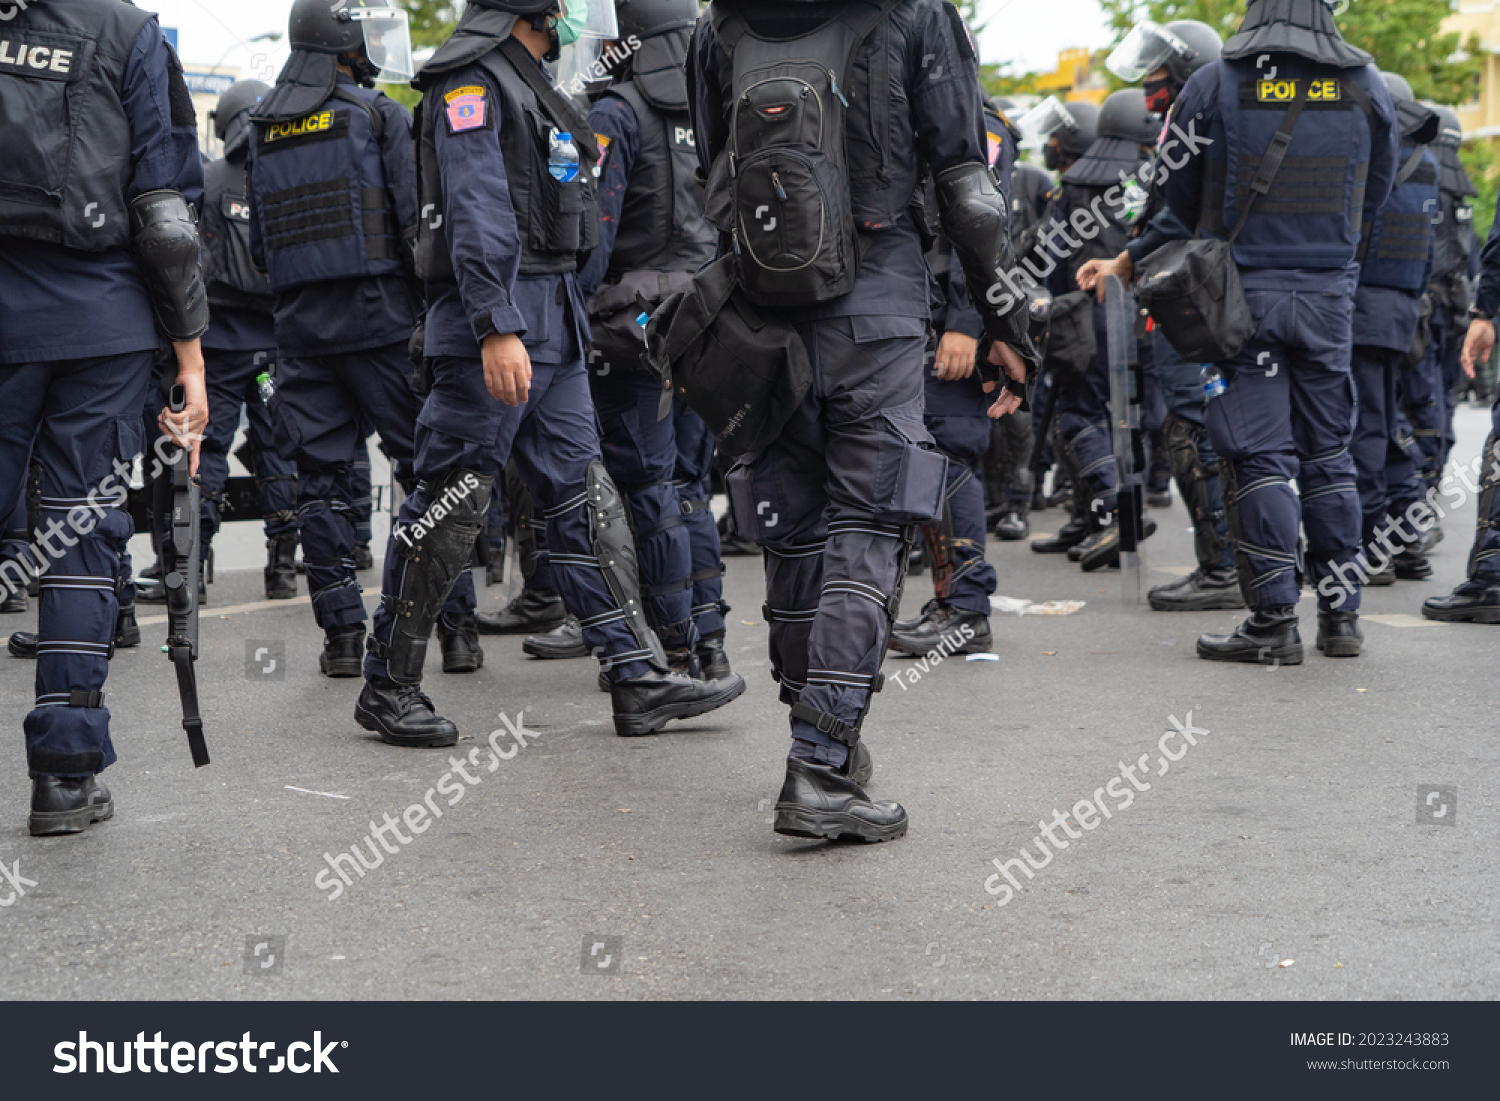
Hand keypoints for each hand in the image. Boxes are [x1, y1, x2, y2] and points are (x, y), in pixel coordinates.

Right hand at [160, 340, 207, 475]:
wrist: (190, 375)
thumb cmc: (184, 392)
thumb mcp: (179, 410)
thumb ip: (177, 422)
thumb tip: (170, 432)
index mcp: (198, 426)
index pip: (197, 448)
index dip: (194, 460)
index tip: (192, 472)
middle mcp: (201, 423)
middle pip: (181, 441)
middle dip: (167, 433)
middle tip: (163, 422)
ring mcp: (200, 417)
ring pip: (178, 430)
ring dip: (166, 422)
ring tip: (166, 412)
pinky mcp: (197, 409)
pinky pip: (178, 420)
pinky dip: (169, 414)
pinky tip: (170, 407)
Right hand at [483, 332, 531, 405]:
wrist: (497, 333)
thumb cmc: (513, 345)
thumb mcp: (525, 356)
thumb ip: (527, 371)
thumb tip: (527, 387)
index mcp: (518, 365)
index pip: (522, 385)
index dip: (524, 395)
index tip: (524, 400)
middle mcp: (507, 368)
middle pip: (510, 390)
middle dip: (513, 400)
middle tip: (515, 404)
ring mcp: (495, 369)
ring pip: (499, 389)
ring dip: (504, 398)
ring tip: (507, 402)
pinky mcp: (487, 368)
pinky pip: (489, 384)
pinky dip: (493, 392)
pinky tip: (497, 396)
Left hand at [933, 331, 978, 380]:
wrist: (963, 327)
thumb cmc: (950, 335)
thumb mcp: (941, 343)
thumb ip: (938, 355)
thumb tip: (936, 367)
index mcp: (946, 351)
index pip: (943, 366)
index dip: (941, 374)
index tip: (940, 377)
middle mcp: (956, 354)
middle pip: (952, 369)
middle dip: (949, 376)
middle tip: (947, 379)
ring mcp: (965, 354)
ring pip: (961, 369)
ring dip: (958, 376)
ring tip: (955, 378)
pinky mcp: (972, 353)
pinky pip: (971, 365)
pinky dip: (968, 372)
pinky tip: (965, 376)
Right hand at [981, 341, 1026, 418]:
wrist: (1000, 333)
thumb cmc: (994, 344)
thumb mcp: (987, 364)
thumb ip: (988, 377)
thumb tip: (987, 390)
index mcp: (1010, 370)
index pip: (1006, 389)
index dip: (999, 400)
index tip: (991, 410)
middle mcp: (1017, 373)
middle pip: (1011, 394)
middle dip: (1001, 405)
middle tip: (992, 414)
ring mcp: (1021, 373)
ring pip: (1016, 394)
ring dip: (1006, 405)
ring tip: (997, 414)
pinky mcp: (1023, 372)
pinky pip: (1021, 390)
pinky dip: (1016, 400)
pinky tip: (1009, 409)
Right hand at [1079, 252, 1132, 301]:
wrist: (1124, 265)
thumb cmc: (1113, 266)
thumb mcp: (1103, 273)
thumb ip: (1096, 280)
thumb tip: (1090, 285)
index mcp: (1093, 264)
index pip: (1083, 269)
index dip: (1079, 275)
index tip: (1078, 281)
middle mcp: (1095, 268)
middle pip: (1086, 275)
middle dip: (1084, 282)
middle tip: (1083, 288)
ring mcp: (1099, 272)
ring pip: (1091, 279)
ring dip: (1088, 284)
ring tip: (1086, 289)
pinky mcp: (1104, 278)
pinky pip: (1097, 282)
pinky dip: (1095, 286)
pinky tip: (1093, 289)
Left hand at [1462, 318, 1492, 379]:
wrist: (1486, 322)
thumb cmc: (1486, 332)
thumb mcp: (1488, 346)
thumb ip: (1485, 354)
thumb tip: (1484, 363)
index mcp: (1474, 350)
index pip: (1470, 362)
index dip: (1470, 369)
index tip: (1472, 376)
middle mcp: (1469, 349)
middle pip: (1466, 361)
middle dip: (1468, 369)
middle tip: (1470, 376)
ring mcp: (1467, 345)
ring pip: (1464, 357)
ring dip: (1466, 364)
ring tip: (1468, 371)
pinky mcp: (1468, 341)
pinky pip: (1466, 350)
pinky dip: (1466, 356)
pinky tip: (1468, 362)